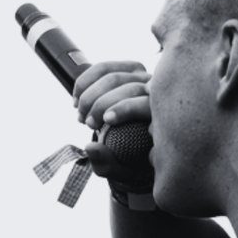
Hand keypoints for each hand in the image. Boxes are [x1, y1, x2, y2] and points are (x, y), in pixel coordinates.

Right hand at [72, 61, 152, 180]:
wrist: (131, 147)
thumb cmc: (130, 161)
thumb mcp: (119, 169)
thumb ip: (105, 162)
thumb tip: (90, 147)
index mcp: (162, 114)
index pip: (146, 102)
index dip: (124, 109)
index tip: (104, 122)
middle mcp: (155, 90)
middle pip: (128, 87)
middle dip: (101, 104)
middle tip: (87, 124)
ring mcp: (140, 77)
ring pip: (112, 75)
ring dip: (89, 96)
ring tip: (80, 116)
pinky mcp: (125, 69)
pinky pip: (101, 67)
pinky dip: (83, 82)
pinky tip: (76, 100)